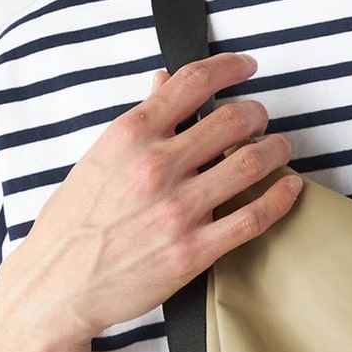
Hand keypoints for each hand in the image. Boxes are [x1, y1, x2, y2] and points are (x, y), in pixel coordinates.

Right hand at [0, 52, 301, 348]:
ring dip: (276, 150)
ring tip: (281, 148)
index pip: (191, 82)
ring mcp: (179, 209)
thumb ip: (139, 122)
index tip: (247, 67)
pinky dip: (280, 198)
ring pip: (250, 164)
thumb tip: (164, 83)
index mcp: (131, 135)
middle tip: (263, 120)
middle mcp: (158, 166)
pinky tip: (291, 187)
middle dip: (257, 114)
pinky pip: (253, 218)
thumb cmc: (74, 223)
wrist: (60, 283)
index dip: (229, 68)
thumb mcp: (98, 158)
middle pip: (232, 120)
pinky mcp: (196, 250)